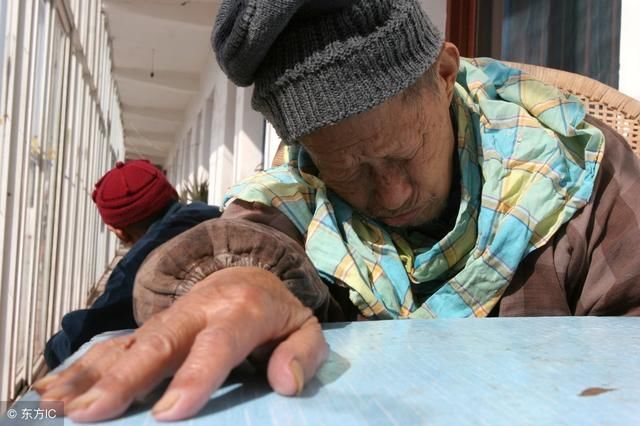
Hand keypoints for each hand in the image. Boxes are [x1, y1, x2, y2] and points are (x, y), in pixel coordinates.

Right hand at [33, 267, 327, 421]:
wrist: (247, 272)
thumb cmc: (275, 311)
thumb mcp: (306, 327)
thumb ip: (303, 354)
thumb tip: (286, 383)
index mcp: (241, 311)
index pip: (216, 345)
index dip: (193, 378)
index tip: (168, 414)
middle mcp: (198, 311)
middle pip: (159, 343)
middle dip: (125, 379)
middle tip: (93, 413)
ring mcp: (169, 318)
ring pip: (129, 344)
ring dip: (94, 375)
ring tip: (63, 406)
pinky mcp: (150, 326)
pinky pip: (114, 345)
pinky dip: (83, 367)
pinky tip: (55, 390)